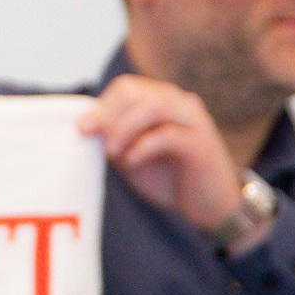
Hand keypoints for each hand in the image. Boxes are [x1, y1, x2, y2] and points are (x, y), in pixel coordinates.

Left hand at [77, 77, 243, 232]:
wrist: (210, 206)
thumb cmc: (170, 179)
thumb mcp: (132, 158)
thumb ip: (112, 139)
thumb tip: (84, 126)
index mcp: (161, 101)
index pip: (125, 88)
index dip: (102, 107)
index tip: (84, 130)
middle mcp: (178, 103)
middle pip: (135, 92)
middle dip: (110, 117)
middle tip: (99, 144)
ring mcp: (192, 121)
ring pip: (153, 106)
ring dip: (125, 128)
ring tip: (113, 153)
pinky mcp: (201, 144)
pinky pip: (169, 135)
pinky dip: (144, 146)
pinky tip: (132, 161)